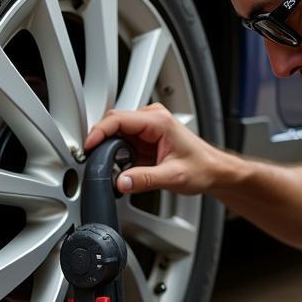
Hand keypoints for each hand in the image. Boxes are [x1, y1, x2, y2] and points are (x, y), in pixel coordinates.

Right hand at [83, 102, 224, 194]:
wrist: (213, 170)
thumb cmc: (202, 168)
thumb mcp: (173, 177)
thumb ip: (145, 179)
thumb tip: (122, 182)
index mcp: (159, 121)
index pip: (118, 119)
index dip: (99, 132)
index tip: (88, 146)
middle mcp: (152, 118)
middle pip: (114, 122)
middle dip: (101, 140)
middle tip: (94, 160)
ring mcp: (148, 126)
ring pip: (116, 131)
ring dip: (108, 147)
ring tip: (108, 166)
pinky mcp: (145, 137)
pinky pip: (122, 140)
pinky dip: (116, 152)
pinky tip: (119, 165)